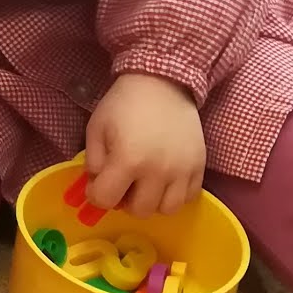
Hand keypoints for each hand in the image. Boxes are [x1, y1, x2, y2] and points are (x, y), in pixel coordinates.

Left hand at [84, 72, 205, 216]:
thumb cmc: (123, 104)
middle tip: (123, 182)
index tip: (98, 183)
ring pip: (167, 210)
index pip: (106, 200)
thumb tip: (97, 184)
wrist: (161, 82)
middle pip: (139, 211)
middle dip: (125, 200)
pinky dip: (175, 194)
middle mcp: (157, 171)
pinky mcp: (199, 166)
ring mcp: (182, 171)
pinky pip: (189, 197)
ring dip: (153, 201)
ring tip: (146, 183)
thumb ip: (93, 161)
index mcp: (128, 160)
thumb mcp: (96, 128)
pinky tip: (166, 178)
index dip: (96, 194)